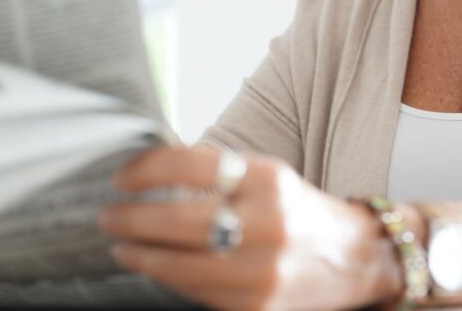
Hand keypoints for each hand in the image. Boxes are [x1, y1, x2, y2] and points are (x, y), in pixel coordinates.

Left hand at [98, 145, 399, 310]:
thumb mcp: (267, 177)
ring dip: (141, 255)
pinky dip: (169, 280)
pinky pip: (198, 294)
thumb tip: (149, 172)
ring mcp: (263, 272)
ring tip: (121, 245)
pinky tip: (155, 267)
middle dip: (132, 219)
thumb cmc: (299, 211)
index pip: (190, 165)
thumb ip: (216, 174)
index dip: (146, 170)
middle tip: (108, 215)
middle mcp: (268, 223)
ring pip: (180, 266)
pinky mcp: (258, 307)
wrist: (354, 258)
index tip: (122, 177)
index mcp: (268, 179)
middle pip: (178, 220)